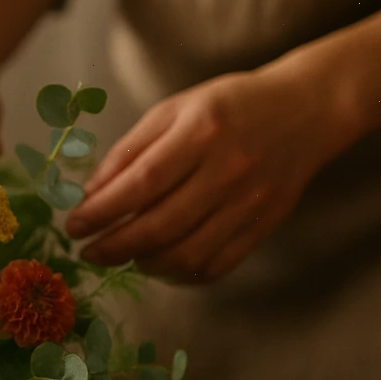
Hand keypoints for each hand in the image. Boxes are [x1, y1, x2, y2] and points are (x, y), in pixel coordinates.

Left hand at [63, 69, 358, 281]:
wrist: (306, 111)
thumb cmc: (230, 106)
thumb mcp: (175, 109)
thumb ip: (131, 150)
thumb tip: (90, 194)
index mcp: (201, 132)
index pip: (141, 184)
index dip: (101, 211)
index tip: (73, 225)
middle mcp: (228, 170)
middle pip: (161, 226)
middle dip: (114, 246)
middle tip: (89, 251)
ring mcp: (250, 203)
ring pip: (187, 254)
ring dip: (143, 264)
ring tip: (123, 256)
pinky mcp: (264, 226)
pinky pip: (216, 266)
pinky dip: (180, 274)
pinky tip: (159, 264)